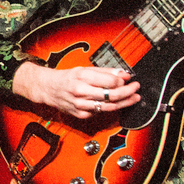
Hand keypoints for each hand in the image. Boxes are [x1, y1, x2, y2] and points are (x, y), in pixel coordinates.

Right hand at [12, 62, 139, 120]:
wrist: (47, 88)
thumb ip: (106, 72)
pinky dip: (110, 107)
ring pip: (109, 106)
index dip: (123, 81)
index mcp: (82, 77)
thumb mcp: (84, 69)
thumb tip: (124, 74)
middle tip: (136, 88)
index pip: (110, 82)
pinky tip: (116, 103)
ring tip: (134, 98)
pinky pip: (100, 111)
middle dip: (128, 92)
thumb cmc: (67, 78)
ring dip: (124, 102)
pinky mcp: (81, 114)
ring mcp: (81, 105)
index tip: (128, 79)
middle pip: (112, 95)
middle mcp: (81, 92)